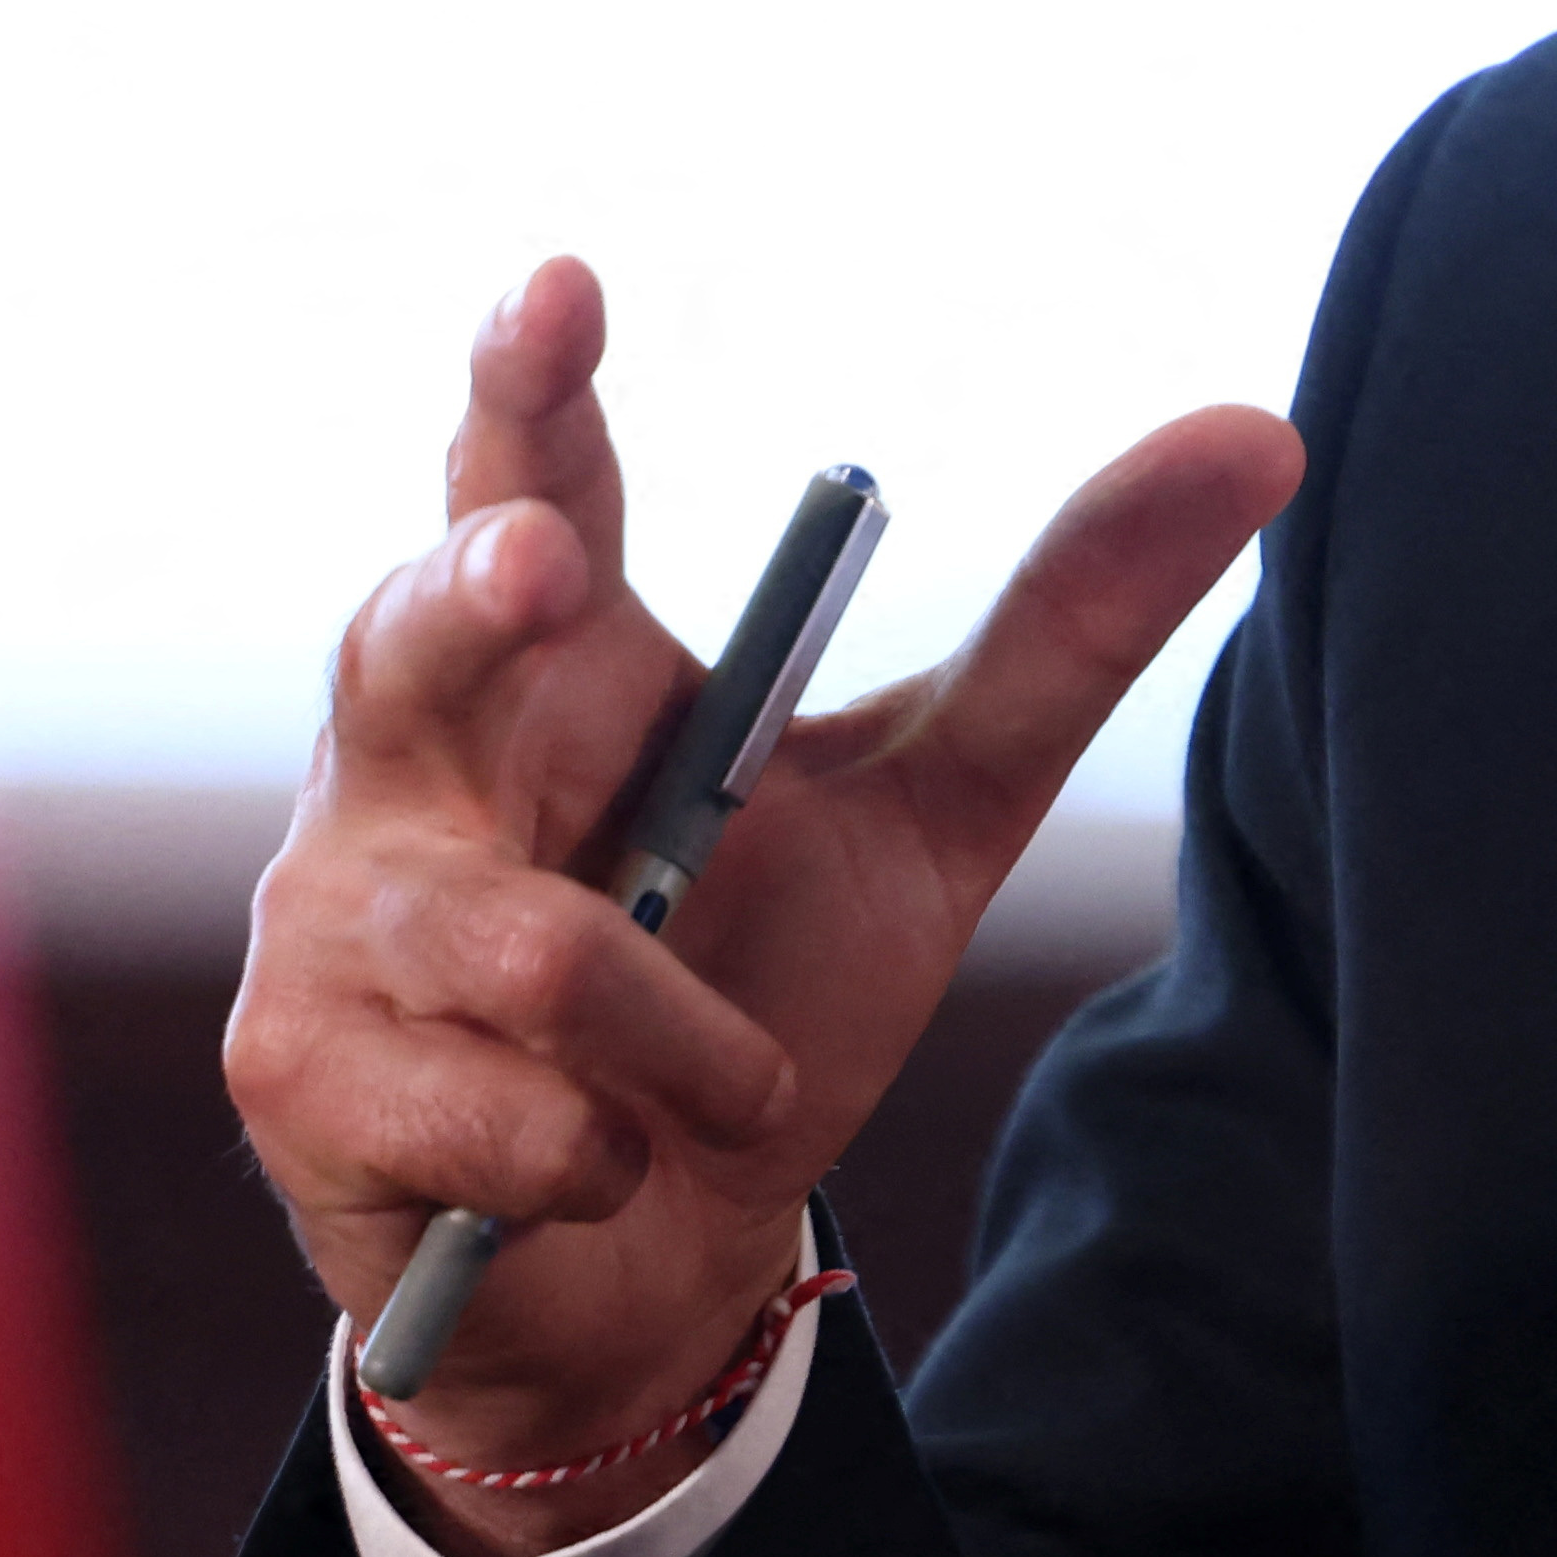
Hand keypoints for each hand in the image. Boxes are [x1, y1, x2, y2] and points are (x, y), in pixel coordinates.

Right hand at [225, 259, 1302, 1556]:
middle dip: (477, 595)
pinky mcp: (296, 1069)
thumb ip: (1062, 634)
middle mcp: (412, 755)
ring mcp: (335, 909)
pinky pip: (498, 1108)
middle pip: (410, 633)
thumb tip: (1260, 434)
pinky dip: (601, 1159)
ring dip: (678, 1043)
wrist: (653, 1270)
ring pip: (528, 943)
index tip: (564, 286)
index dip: (527, 382)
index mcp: (555, 662)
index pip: (526, 480)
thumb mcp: (934, 813)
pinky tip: (596, 1170)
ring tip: (719, 1090)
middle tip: (550, 567)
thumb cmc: (768, 997)